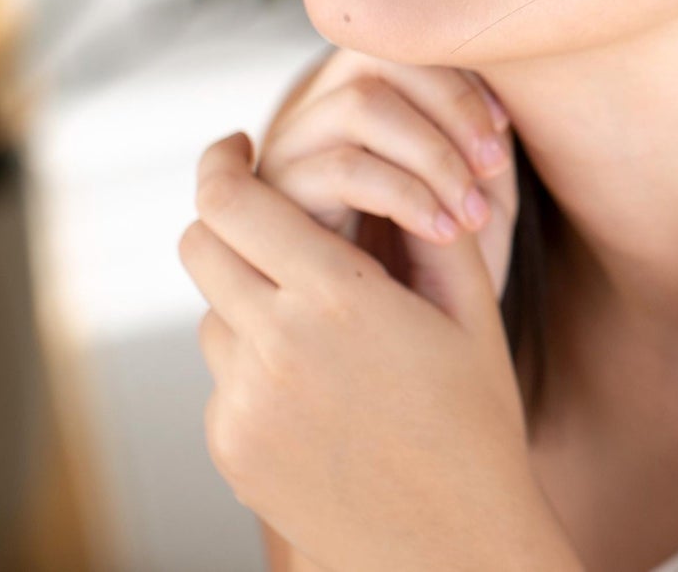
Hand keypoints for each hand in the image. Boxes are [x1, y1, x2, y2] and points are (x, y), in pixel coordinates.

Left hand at [179, 132, 579, 571]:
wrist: (452, 544)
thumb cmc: (475, 417)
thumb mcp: (469, 307)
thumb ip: (426, 222)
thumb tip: (393, 162)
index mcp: (339, 297)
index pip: (237, 203)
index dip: (223, 163)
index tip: (235, 145)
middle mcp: (275, 347)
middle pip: (202, 246)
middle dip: (230, 219)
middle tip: (269, 214)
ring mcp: (244, 406)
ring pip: (213, 312)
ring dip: (248, 294)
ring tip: (320, 318)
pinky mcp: (231, 450)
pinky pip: (224, 376)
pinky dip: (257, 360)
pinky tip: (321, 383)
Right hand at [256, 49, 517, 319]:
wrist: (415, 355)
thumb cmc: (454, 262)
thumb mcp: (479, 186)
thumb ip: (478, 131)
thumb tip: (492, 78)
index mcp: (366, 95)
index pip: (405, 42)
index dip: (460, 80)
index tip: (504, 135)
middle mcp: (319, 113)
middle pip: (379, 62)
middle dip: (450, 109)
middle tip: (494, 166)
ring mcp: (291, 154)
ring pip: (358, 105)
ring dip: (431, 152)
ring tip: (471, 210)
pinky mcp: (276, 205)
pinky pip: (339, 168)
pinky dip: (404, 192)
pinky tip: (443, 231)